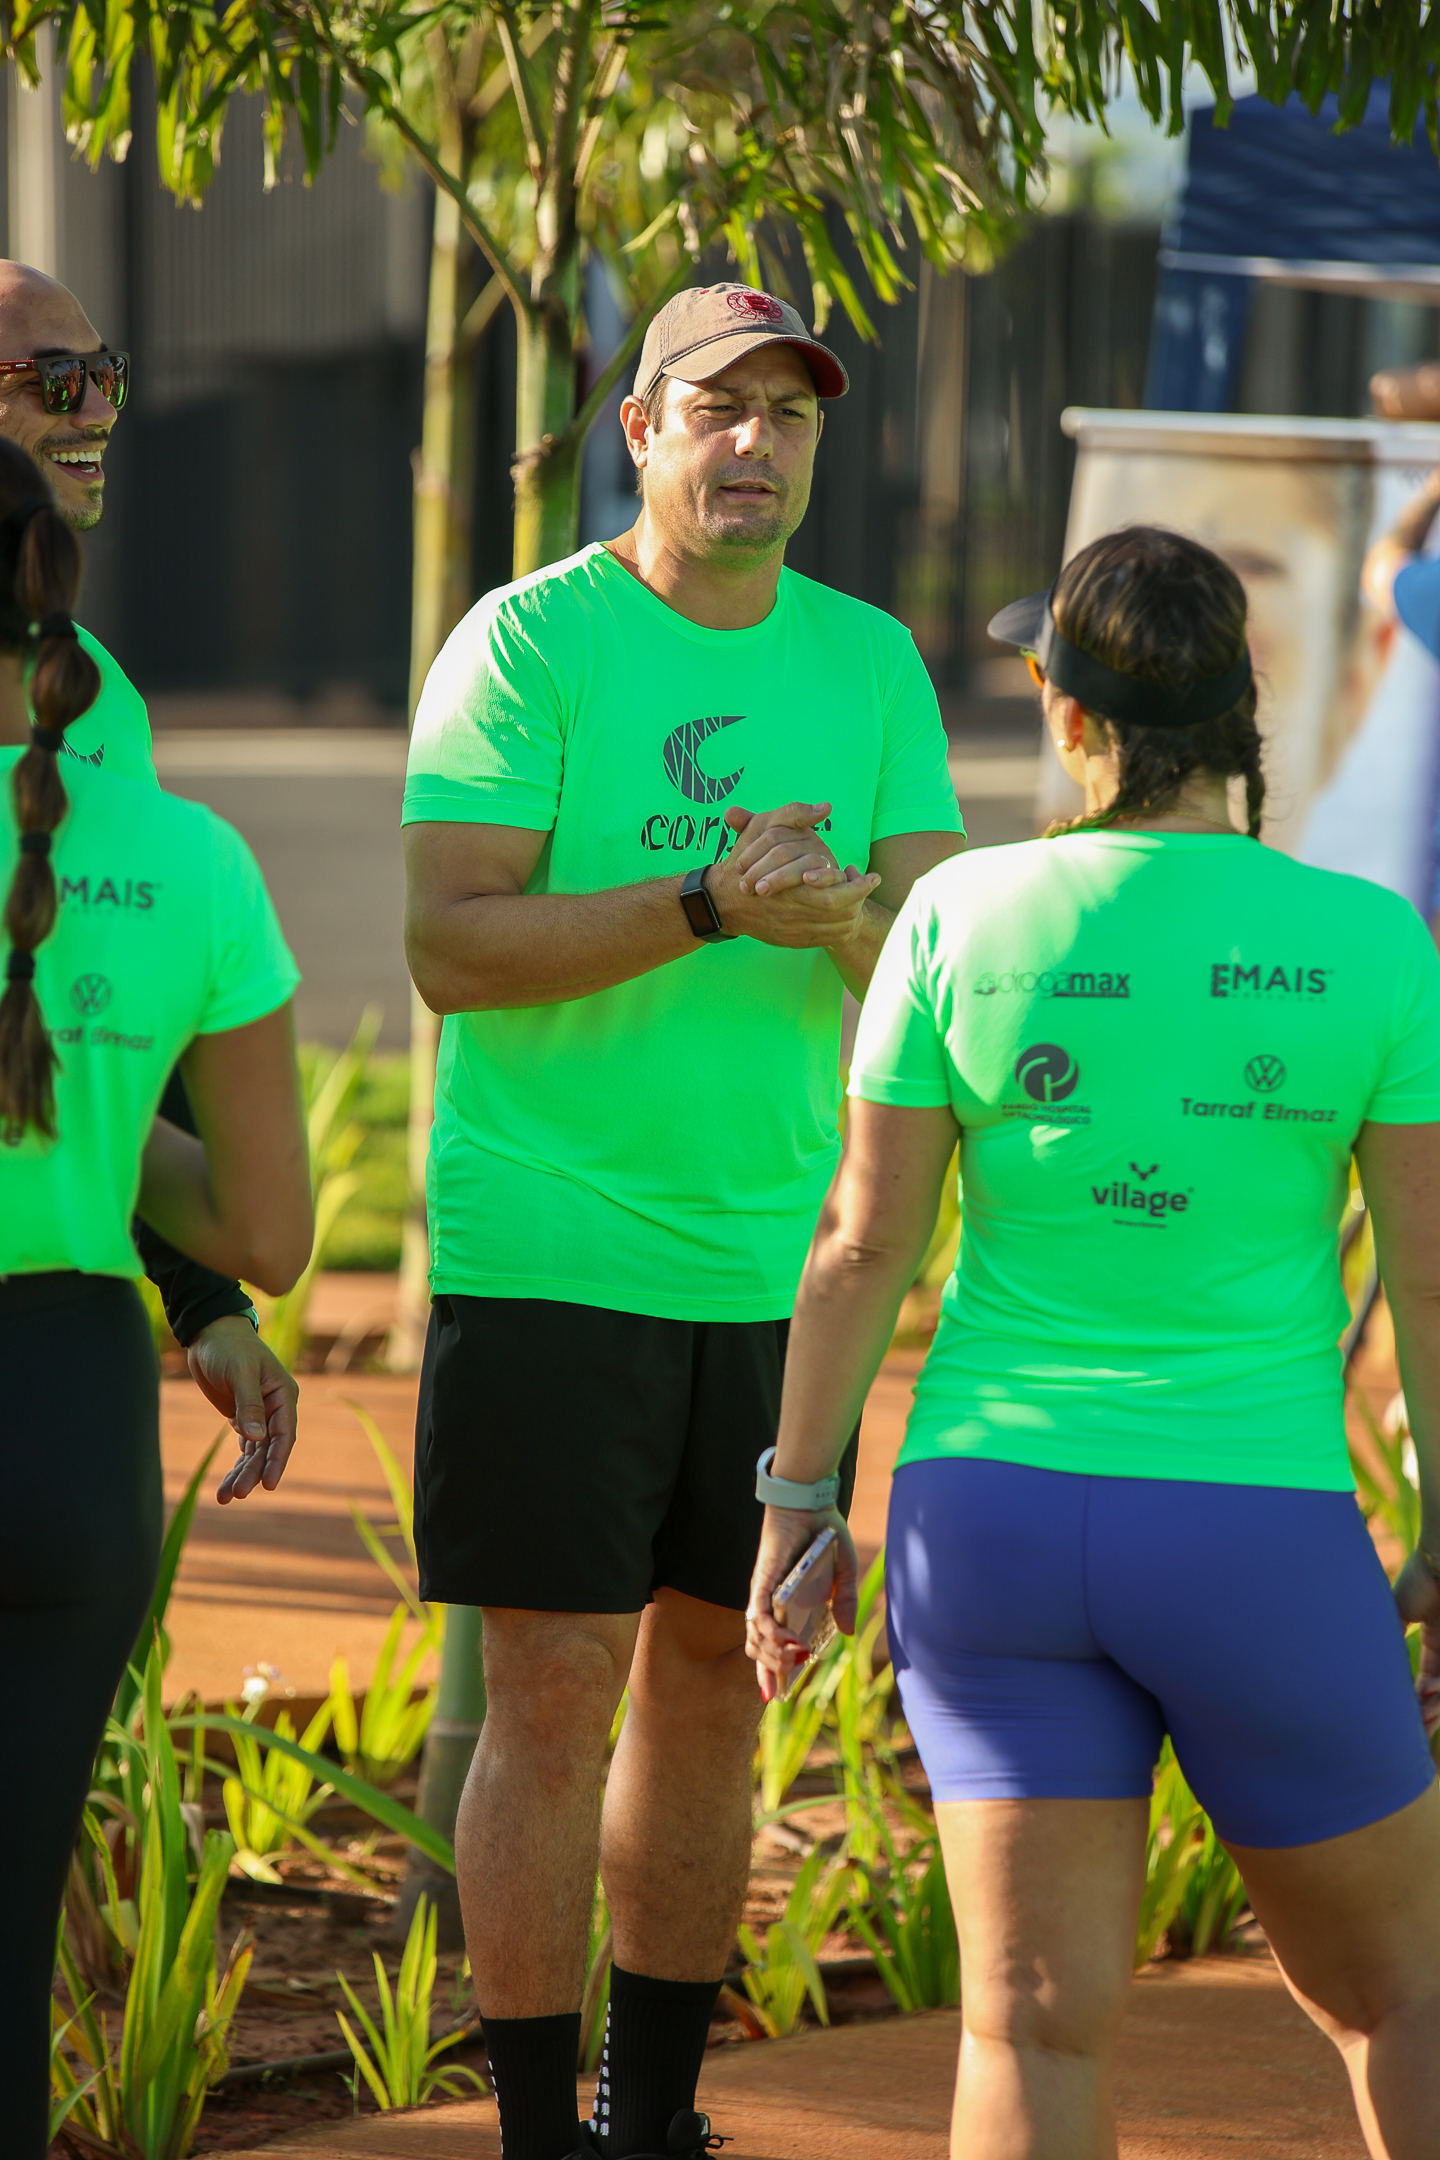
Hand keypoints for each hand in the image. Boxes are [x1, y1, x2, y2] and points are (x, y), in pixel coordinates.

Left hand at [186, 1314, 298, 1503]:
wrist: (209, 1333)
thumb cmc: (229, 1347)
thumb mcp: (240, 1373)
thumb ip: (249, 1405)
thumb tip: (257, 1439)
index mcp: (283, 1395)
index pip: (285, 1434)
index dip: (278, 1460)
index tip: (269, 1484)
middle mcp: (276, 1408)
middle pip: (268, 1449)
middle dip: (254, 1473)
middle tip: (237, 1494)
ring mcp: (260, 1415)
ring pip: (255, 1453)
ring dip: (242, 1474)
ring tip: (225, 1497)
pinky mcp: (243, 1419)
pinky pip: (244, 1449)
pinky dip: (236, 1466)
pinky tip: (225, 1485)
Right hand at [709, 802, 880, 950]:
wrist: (723, 898)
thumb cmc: (745, 859)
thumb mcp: (764, 828)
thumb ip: (794, 814)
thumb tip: (825, 807)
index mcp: (791, 885)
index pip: (837, 893)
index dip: (860, 886)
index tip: (874, 876)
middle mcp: (794, 911)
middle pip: (841, 913)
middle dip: (861, 900)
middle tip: (872, 885)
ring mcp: (793, 929)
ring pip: (835, 928)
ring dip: (854, 914)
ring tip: (862, 899)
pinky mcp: (791, 941)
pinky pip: (824, 939)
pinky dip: (839, 929)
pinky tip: (846, 915)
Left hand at [745, 1503, 858, 1701]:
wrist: (812, 1502)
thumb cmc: (824, 1534)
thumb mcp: (844, 1571)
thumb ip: (845, 1600)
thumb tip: (846, 1633)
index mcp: (785, 1604)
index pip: (770, 1644)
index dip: (769, 1672)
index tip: (776, 1696)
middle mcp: (769, 1602)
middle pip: (759, 1648)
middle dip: (773, 1670)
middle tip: (793, 1676)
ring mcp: (764, 1592)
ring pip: (755, 1636)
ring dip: (772, 1656)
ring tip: (796, 1660)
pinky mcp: (762, 1580)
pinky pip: (758, 1613)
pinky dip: (770, 1632)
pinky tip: (788, 1643)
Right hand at [1394, 1549, 1439, 1739]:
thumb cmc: (1420, 1580)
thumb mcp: (1398, 1610)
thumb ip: (1390, 1634)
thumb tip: (1371, 1660)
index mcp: (1435, 1640)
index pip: (1426, 1680)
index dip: (1415, 1700)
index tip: (1401, 1713)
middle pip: (1438, 1692)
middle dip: (1427, 1712)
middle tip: (1411, 1729)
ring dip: (1434, 1708)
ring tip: (1417, 1718)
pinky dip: (1439, 1692)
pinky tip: (1425, 1695)